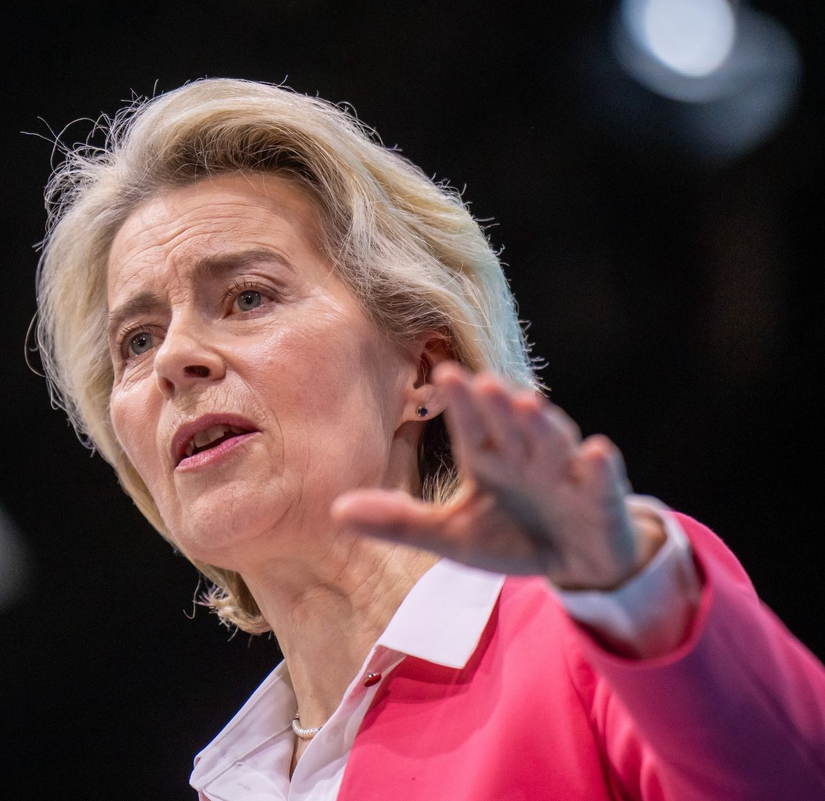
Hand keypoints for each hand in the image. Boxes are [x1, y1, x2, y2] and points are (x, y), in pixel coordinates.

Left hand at [333, 362, 664, 590]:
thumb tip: (335, 510)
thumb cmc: (511, 537)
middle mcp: (526, 455)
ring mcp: (566, 473)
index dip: (460, 402)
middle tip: (483, 382)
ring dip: (543, 424)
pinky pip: (601, 478)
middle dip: (498, 405)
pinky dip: (599, 466)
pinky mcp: (601, 497)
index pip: (471, 425)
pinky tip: (597, 451)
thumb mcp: (451, 535)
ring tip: (530, 403)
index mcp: (488, 457)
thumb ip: (399, 521)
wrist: (577, 563)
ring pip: (553, 442)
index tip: (444, 373)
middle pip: (510, 425)